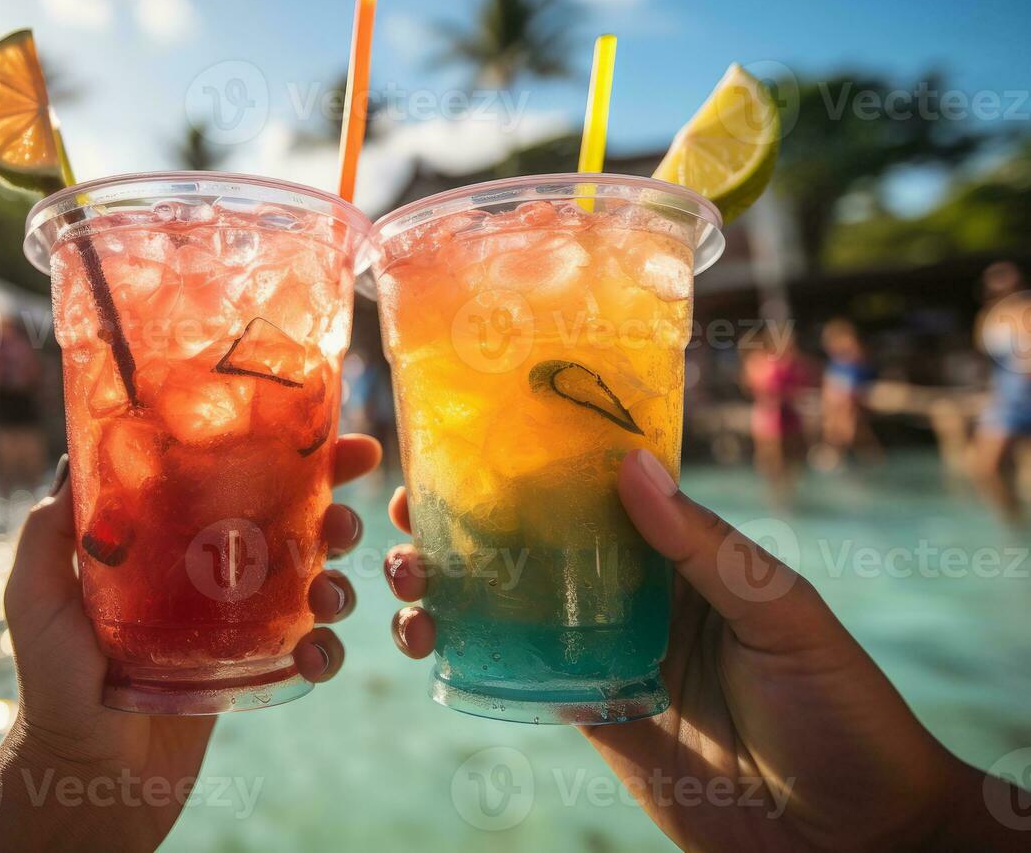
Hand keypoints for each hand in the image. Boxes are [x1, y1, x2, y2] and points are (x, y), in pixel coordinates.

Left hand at [0, 434, 380, 852]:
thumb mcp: (36, 593)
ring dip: (339, 579)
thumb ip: (50, 529)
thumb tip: (76, 456)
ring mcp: (238, 619)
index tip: (335, 437)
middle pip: (290, 521)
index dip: (284, 453)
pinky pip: (309, 648)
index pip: (231, 478)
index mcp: (170, 537)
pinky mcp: (254, 669)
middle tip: (346, 519)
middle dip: (334, 510)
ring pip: (313, 579)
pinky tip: (313, 655)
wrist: (84, 772)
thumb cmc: (53, 681)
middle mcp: (209, 569)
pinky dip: (326, 648)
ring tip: (330, 595)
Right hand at [384, 449, 1027, 851]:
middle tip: (409, 513)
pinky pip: (518, 675)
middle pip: (535, 545)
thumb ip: (705, 548)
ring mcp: (606, 654)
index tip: (466, 441)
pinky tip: (430, 638)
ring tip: (406, 581)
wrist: (848, 837)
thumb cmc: (840, 712)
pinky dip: (468, 654)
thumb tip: (631, 466)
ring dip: (451, 587)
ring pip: (511, 606)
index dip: (530, 465)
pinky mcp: (591, 714)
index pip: (593, 493)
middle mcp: (635, 595)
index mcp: (682, 557)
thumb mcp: (781, 617)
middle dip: (465, 524)